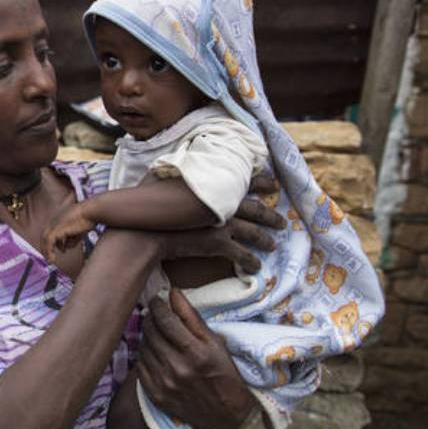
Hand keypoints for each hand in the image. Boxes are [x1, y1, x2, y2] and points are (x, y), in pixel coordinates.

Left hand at [41, 200, 95, 263]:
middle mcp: (53, 221)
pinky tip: (53, 259)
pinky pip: (49, 242)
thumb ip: (71, 239)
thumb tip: (66, 247)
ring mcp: (54, 224)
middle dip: (46, 248)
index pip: (49, 232)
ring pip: (45, 240)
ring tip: (51, 260)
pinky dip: (49, 251)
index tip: (55, 250)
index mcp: (57, 219)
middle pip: (44, 236)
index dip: (50, 242)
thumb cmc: (88, 218)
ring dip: (47, 251)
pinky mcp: (57, 229)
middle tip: (50, 258)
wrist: (91, 211)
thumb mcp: (78, 231)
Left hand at [135, 288, 254, 428]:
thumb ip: (192, 317)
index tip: (157, 299)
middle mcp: (177, 368)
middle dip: (150, 318)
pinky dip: (144, 355)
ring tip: (156, 333)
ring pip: (143, 348)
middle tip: (155, 314)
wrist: (227, 416)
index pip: (166, 320)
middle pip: (151, 332)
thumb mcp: (215, 343)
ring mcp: (164, 383)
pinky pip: (140, 367)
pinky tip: (154, 352)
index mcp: (196, 353)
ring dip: (147, 336)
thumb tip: (173, 292)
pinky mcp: (156, 395)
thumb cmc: (225, 375)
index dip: (158, 306)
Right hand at [153, 175, 283, 271]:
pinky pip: (241, 254)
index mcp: (213, 184)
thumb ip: (174, 170)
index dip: (261, 181)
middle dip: (271, 216)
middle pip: (256, 209)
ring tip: (272, 245)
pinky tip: (256, 267)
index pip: (244, 179)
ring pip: (253, 232)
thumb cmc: (148, 203)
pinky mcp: (219, 243)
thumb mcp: (160, 177)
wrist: (146, 231)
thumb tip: (174, 161)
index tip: (272, 184)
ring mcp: (223, 223)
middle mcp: (223, 202)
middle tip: (282, 221)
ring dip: (265, 239)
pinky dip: (250, 261)